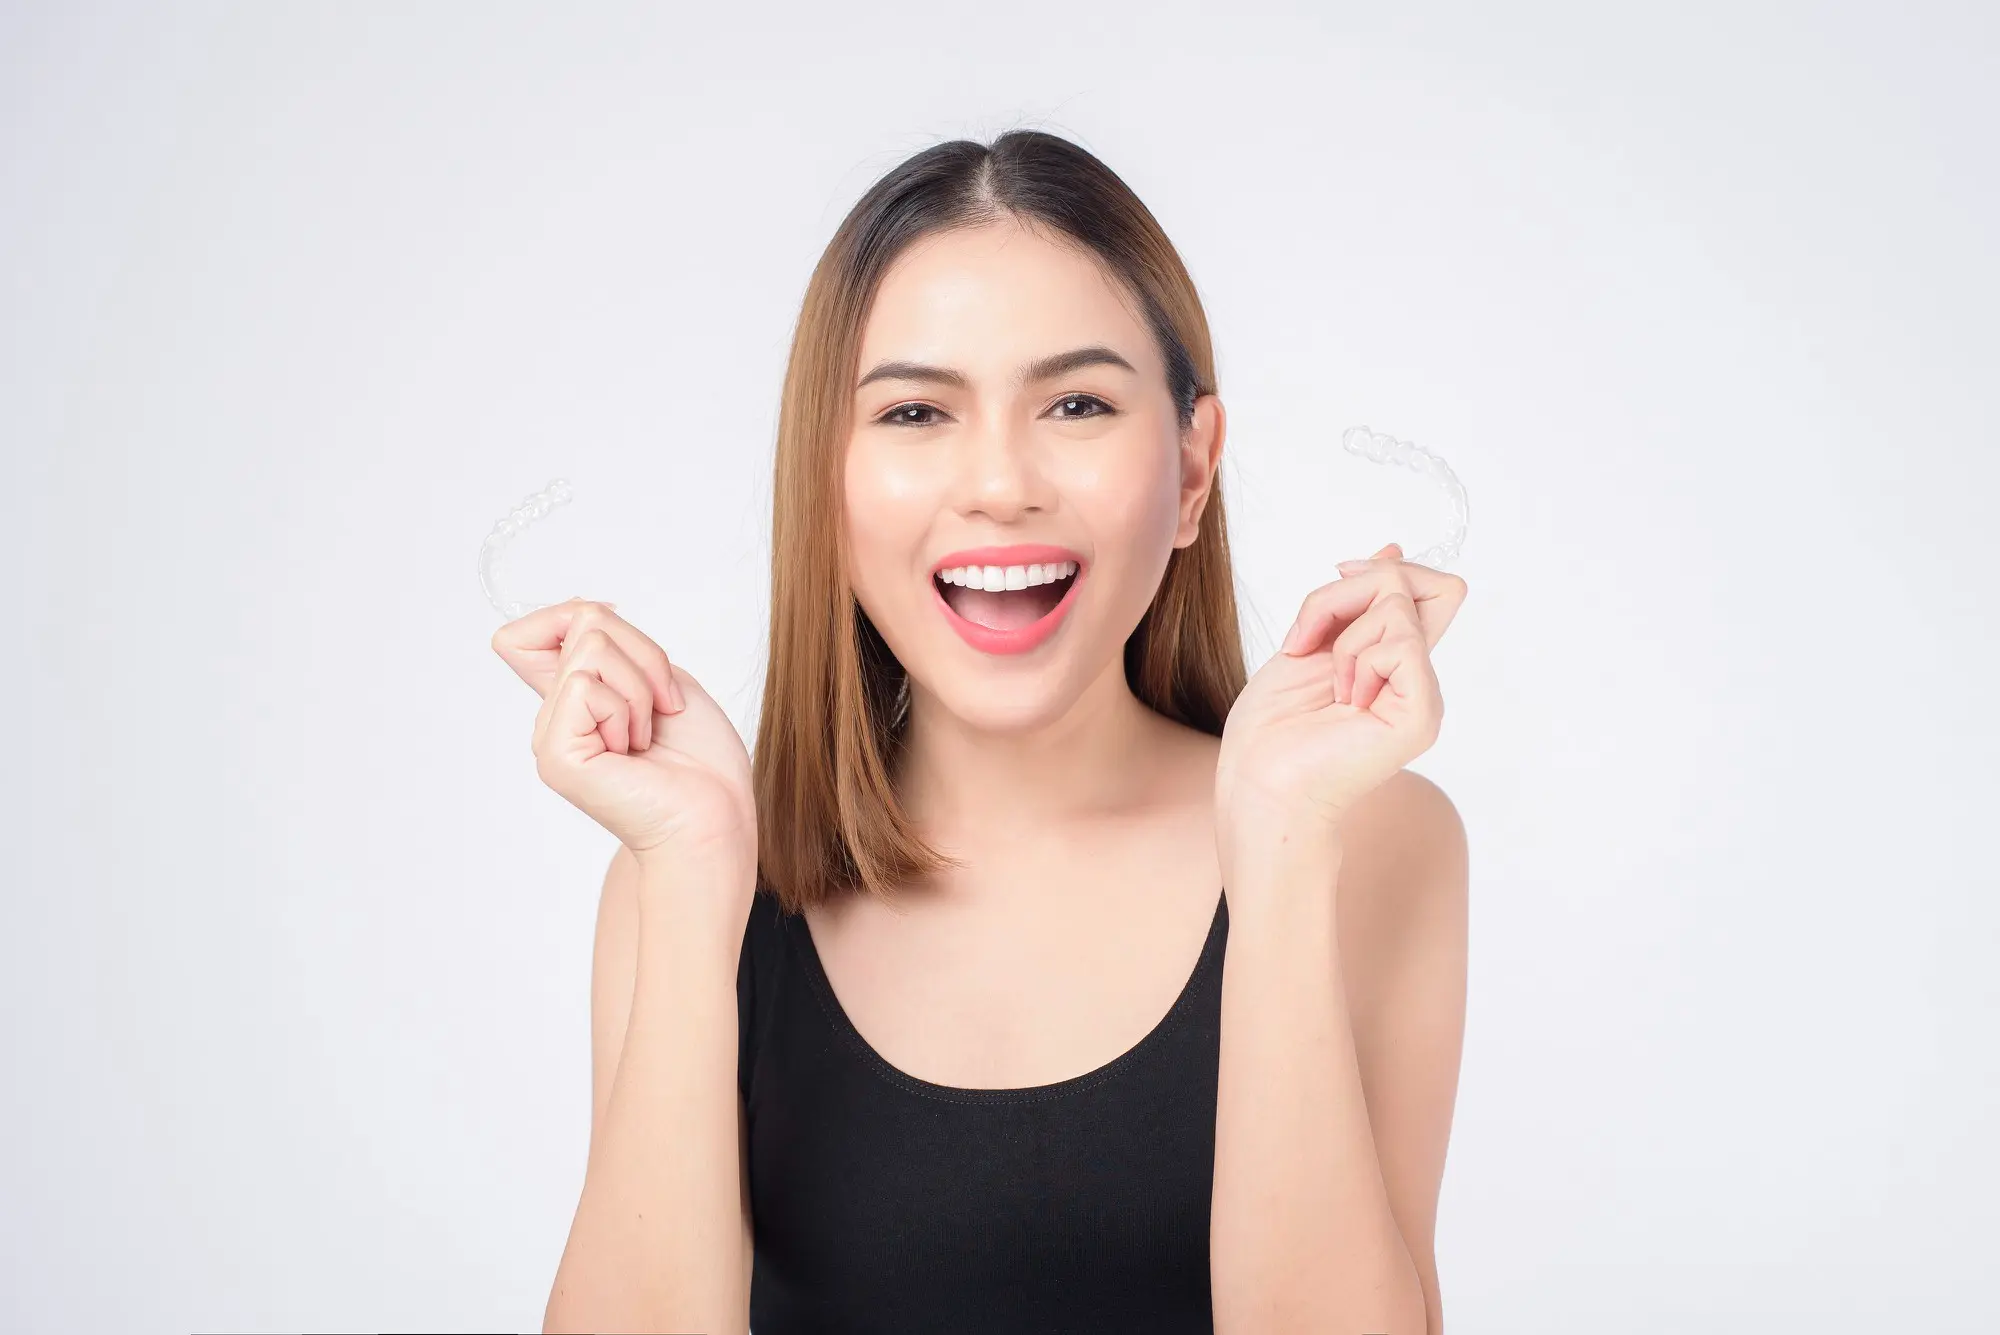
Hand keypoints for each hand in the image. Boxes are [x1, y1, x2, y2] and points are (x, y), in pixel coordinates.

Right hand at [491, 598, 757, 876]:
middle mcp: (554, 716)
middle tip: (663, 708)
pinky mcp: (556, 754)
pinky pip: (586, 685)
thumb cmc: (701, 757)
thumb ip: (609, 645)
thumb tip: (578, 609)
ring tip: (647, 735)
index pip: (530, 631)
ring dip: (639, 686)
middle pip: (581, 621)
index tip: (632, 654)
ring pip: (590, 648)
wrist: (716, 814)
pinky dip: (627, 709)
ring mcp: (551, 736)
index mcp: (574, 699)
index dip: (577, 617)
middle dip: (643, 654)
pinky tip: (633, 751)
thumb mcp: (657, 676)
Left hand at [1215, 543, 1466, 853]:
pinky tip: (1346, 701)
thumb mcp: (1311, 642)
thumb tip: (1392, 550)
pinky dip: (1358, 660)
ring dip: (1342, 636)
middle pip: (1414, 581)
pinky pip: (1400, 642)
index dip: (1381, 569)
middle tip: (1309, 638)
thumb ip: (1353, 604)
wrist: (1259, 783)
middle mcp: (1415, 675)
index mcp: (1394, 660)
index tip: (1336, 579)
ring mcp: (1423, 695)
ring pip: (1396, 604)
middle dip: (1346, 591)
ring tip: (1331, 687)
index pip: (1427, 588)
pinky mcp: (1421, 713)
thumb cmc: (1273, 728)